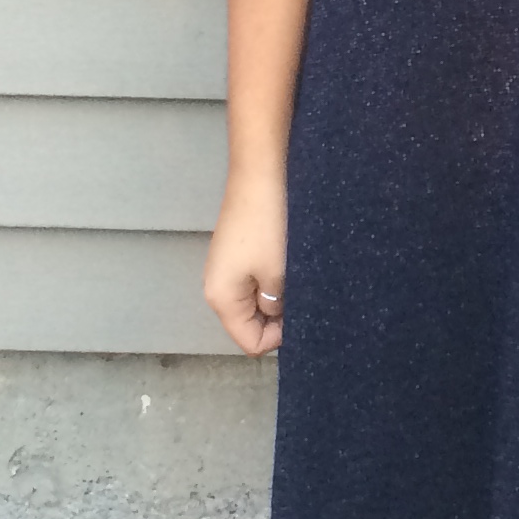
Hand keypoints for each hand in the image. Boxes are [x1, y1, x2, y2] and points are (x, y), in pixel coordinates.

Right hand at [202, 171, 287, 355]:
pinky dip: (272, 280)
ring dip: (277, 297)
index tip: (299, 312)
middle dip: (277, 317)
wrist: (259, 176)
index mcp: (221, 300)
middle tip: (302, 293)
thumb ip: (278, 307)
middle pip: (251, 325)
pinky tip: (285, 262)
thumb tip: (277, 317)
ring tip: (294, 275)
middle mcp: (216, 290)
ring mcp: (225, 271)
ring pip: (256, 303)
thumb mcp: (279, 274)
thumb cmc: (268, 226)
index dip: (278, 336)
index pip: (251, 343)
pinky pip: (255, 283)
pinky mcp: (236, 256)